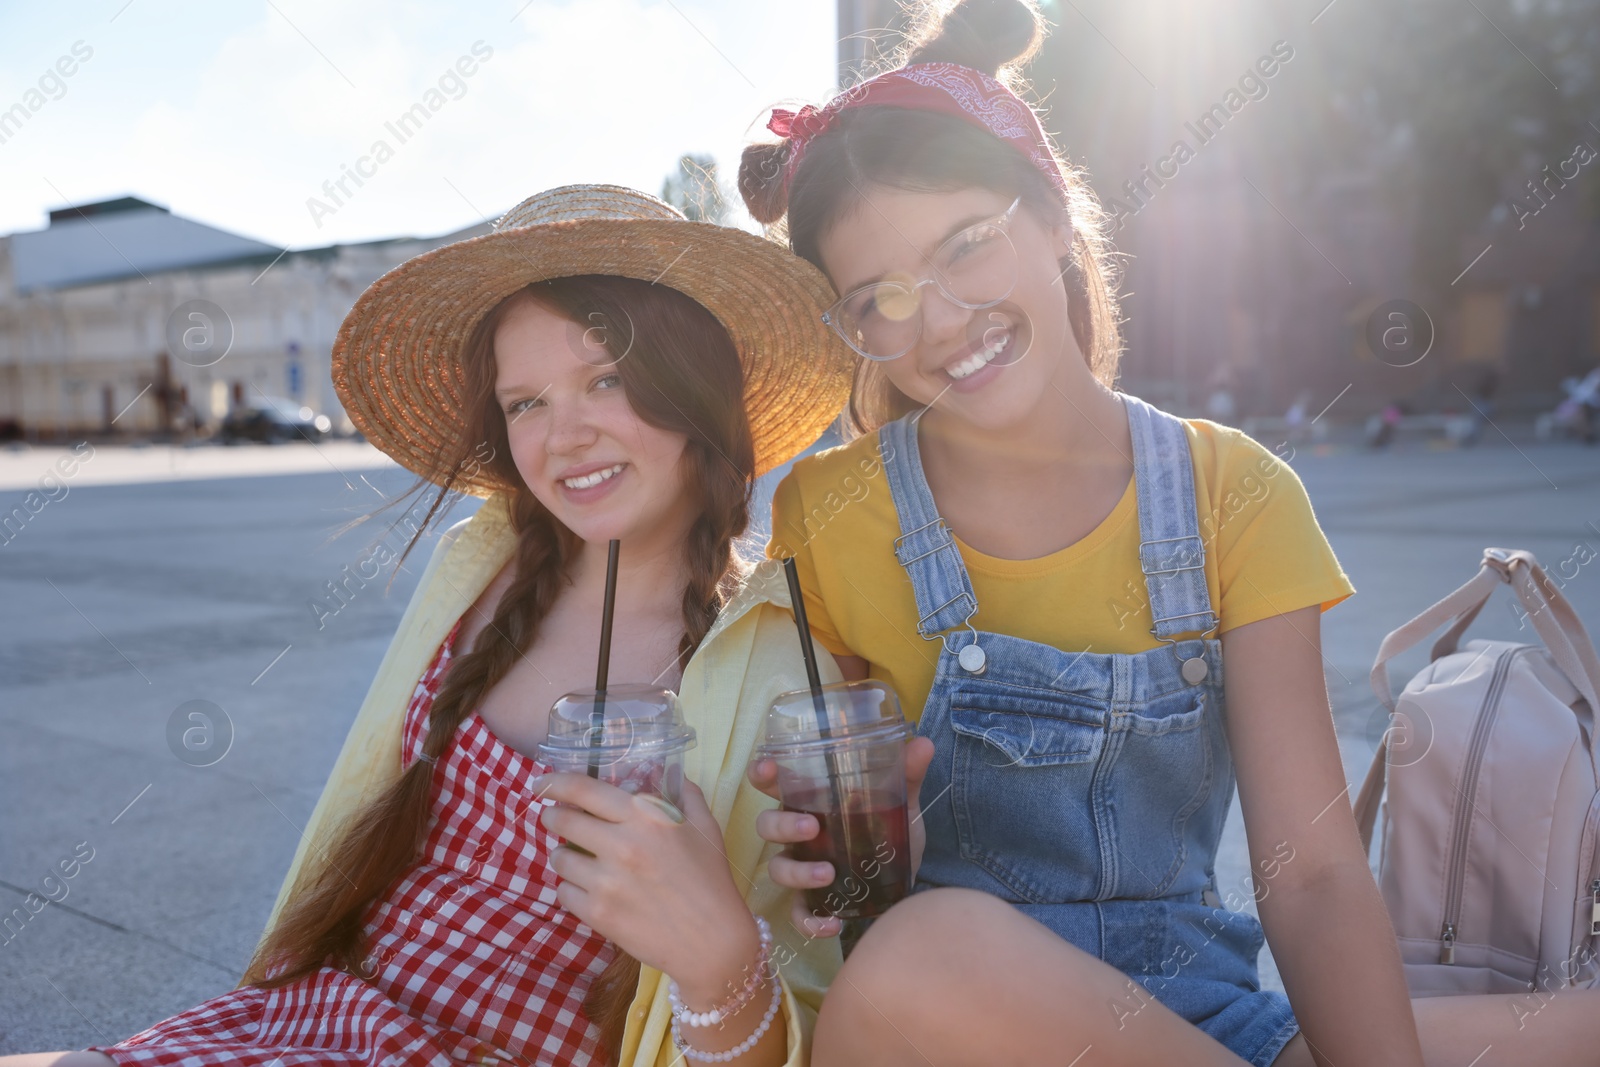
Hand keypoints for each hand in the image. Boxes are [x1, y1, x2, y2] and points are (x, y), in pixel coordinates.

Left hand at [535, 774, 758, 1004]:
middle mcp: (621, 844)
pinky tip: (588, 889)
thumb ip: (684, 794)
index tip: (542, 783)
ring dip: (563, 855)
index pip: (583, 789)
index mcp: (645, 816)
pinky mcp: (598, 914)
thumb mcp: (705, 827)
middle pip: (562, 820)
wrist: (713, 941)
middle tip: (555, 819)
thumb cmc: (711, 880)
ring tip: (577, 859)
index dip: (555, 782)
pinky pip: (564, 892)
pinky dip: (571, 888)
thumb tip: (667, 772)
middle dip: (553, 817)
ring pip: (559, 858)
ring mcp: (606, 882)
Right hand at [746, 736, 934, 938]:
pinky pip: (798, 914)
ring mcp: (803, 868)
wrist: (908, 880)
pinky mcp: (815, 902)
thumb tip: (923, 744)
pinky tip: (832, 924)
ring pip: (778, 869)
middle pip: (767, 825)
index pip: (775, 782)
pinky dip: (810, 921)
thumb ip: (907, 774)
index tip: (767, 769)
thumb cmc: (889, 832)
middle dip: (782, 825)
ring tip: (828, 874)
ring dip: (798, 873)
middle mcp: (799, 833)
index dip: (762, 774)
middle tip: (812, 827)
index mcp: (812, 800)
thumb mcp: (901, 802)